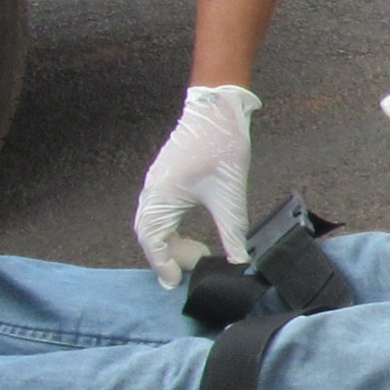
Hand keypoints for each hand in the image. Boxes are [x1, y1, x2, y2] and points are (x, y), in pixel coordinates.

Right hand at [135, 84, 258, 279]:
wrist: (218, 108)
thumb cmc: (221, 146)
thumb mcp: (230, 196)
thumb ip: (233, 233)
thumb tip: (240, 262)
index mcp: (161, 196)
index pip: (152, 241)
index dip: (163, 264)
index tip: (175, 282)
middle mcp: (152, 190)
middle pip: (149, 235)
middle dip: (168, 256)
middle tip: (194, 268)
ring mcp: (156, 183)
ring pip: (153, 223)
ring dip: (170, 242)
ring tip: (197, 252)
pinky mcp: (165, 177)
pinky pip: (159, 211)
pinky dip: (171, 228)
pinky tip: (192, 233)